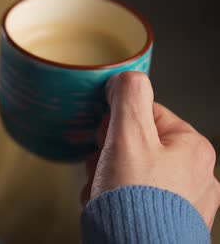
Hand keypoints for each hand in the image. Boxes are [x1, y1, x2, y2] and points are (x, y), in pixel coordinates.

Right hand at [81, 72, 219, 228]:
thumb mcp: (127, 137)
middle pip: (136, 144)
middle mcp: (196, 174)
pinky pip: (135, 197)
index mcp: (192, 147)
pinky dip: (116, 198)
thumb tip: (126, 77)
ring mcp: (183, 201)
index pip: (145, 114)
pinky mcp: (168, 221)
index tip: (105, 138)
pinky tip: (106, 205)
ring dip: (107, 177)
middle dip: (108, 154)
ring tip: (101, 191)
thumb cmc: (135, 203)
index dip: (116, 123)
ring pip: (132, 171)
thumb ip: (128, 98)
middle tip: (102, 167)